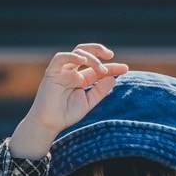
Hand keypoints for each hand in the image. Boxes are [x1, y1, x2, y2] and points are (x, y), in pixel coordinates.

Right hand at [9, 44, 128, 157]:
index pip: (98, 69)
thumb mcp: (88, 102)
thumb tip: (114, 79)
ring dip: (90, 57)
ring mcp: (62, 70)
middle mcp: (73, 71)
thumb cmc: (66, 114)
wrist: (49, 123)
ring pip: (77, 53)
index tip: (125, 68)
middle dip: (99, 51)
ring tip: (100, 68)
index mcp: (81, 79)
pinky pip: (61, 58)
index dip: (112, 67)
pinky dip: (72, 56)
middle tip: (111, 56)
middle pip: (87, 53)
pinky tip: (83, 60)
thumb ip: (100, 91)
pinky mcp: (52, 71)